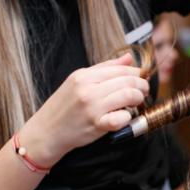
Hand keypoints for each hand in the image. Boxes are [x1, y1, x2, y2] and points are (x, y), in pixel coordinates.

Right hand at [20, 53, 148, 166]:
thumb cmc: (64, 107)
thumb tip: (129, 58)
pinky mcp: (97, 125)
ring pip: (128, 96)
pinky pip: (122, 118)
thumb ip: (105, 68)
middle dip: (142, 86)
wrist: (46, 132)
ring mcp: (92, 107)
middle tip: (143, 92)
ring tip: (136, 103)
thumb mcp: (79, 81)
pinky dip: (129, 117)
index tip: (140, 80)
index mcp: (84, 76)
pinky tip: (124, 117)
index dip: (137, 74)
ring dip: (138, 99)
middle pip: (128, 81)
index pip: (120, 69)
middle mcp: (88, 89)